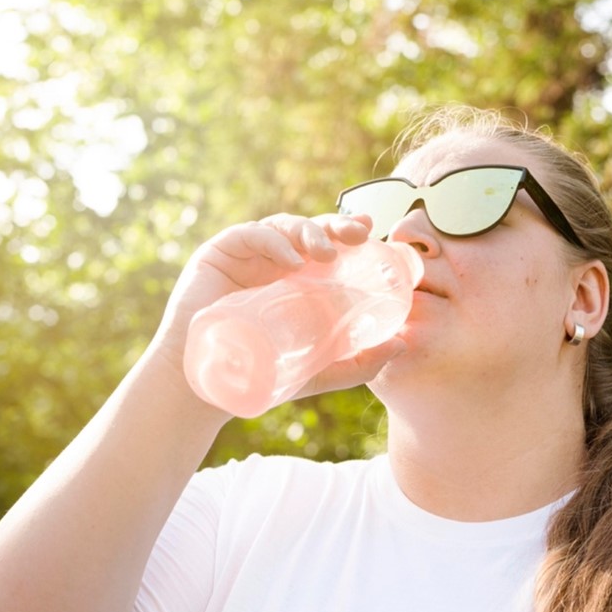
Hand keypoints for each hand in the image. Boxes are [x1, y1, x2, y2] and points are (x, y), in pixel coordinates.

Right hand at [147, 213, 402, 409]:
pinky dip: (274, 241)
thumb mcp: (320, 369)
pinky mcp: (220, 253)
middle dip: (336, 226)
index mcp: (299, 277)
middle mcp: (276, 260)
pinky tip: (292, 260)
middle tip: (357, 235)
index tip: (371, 232)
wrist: (208, 386)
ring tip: (326, 255)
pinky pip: (251, 235)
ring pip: (284, 227)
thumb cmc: (263, 375)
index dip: (349, 232)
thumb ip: (361, 361)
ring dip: (310, 233)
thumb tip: (403, 346)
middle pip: (310, 229)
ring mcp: (248, 255)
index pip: (328, 245)